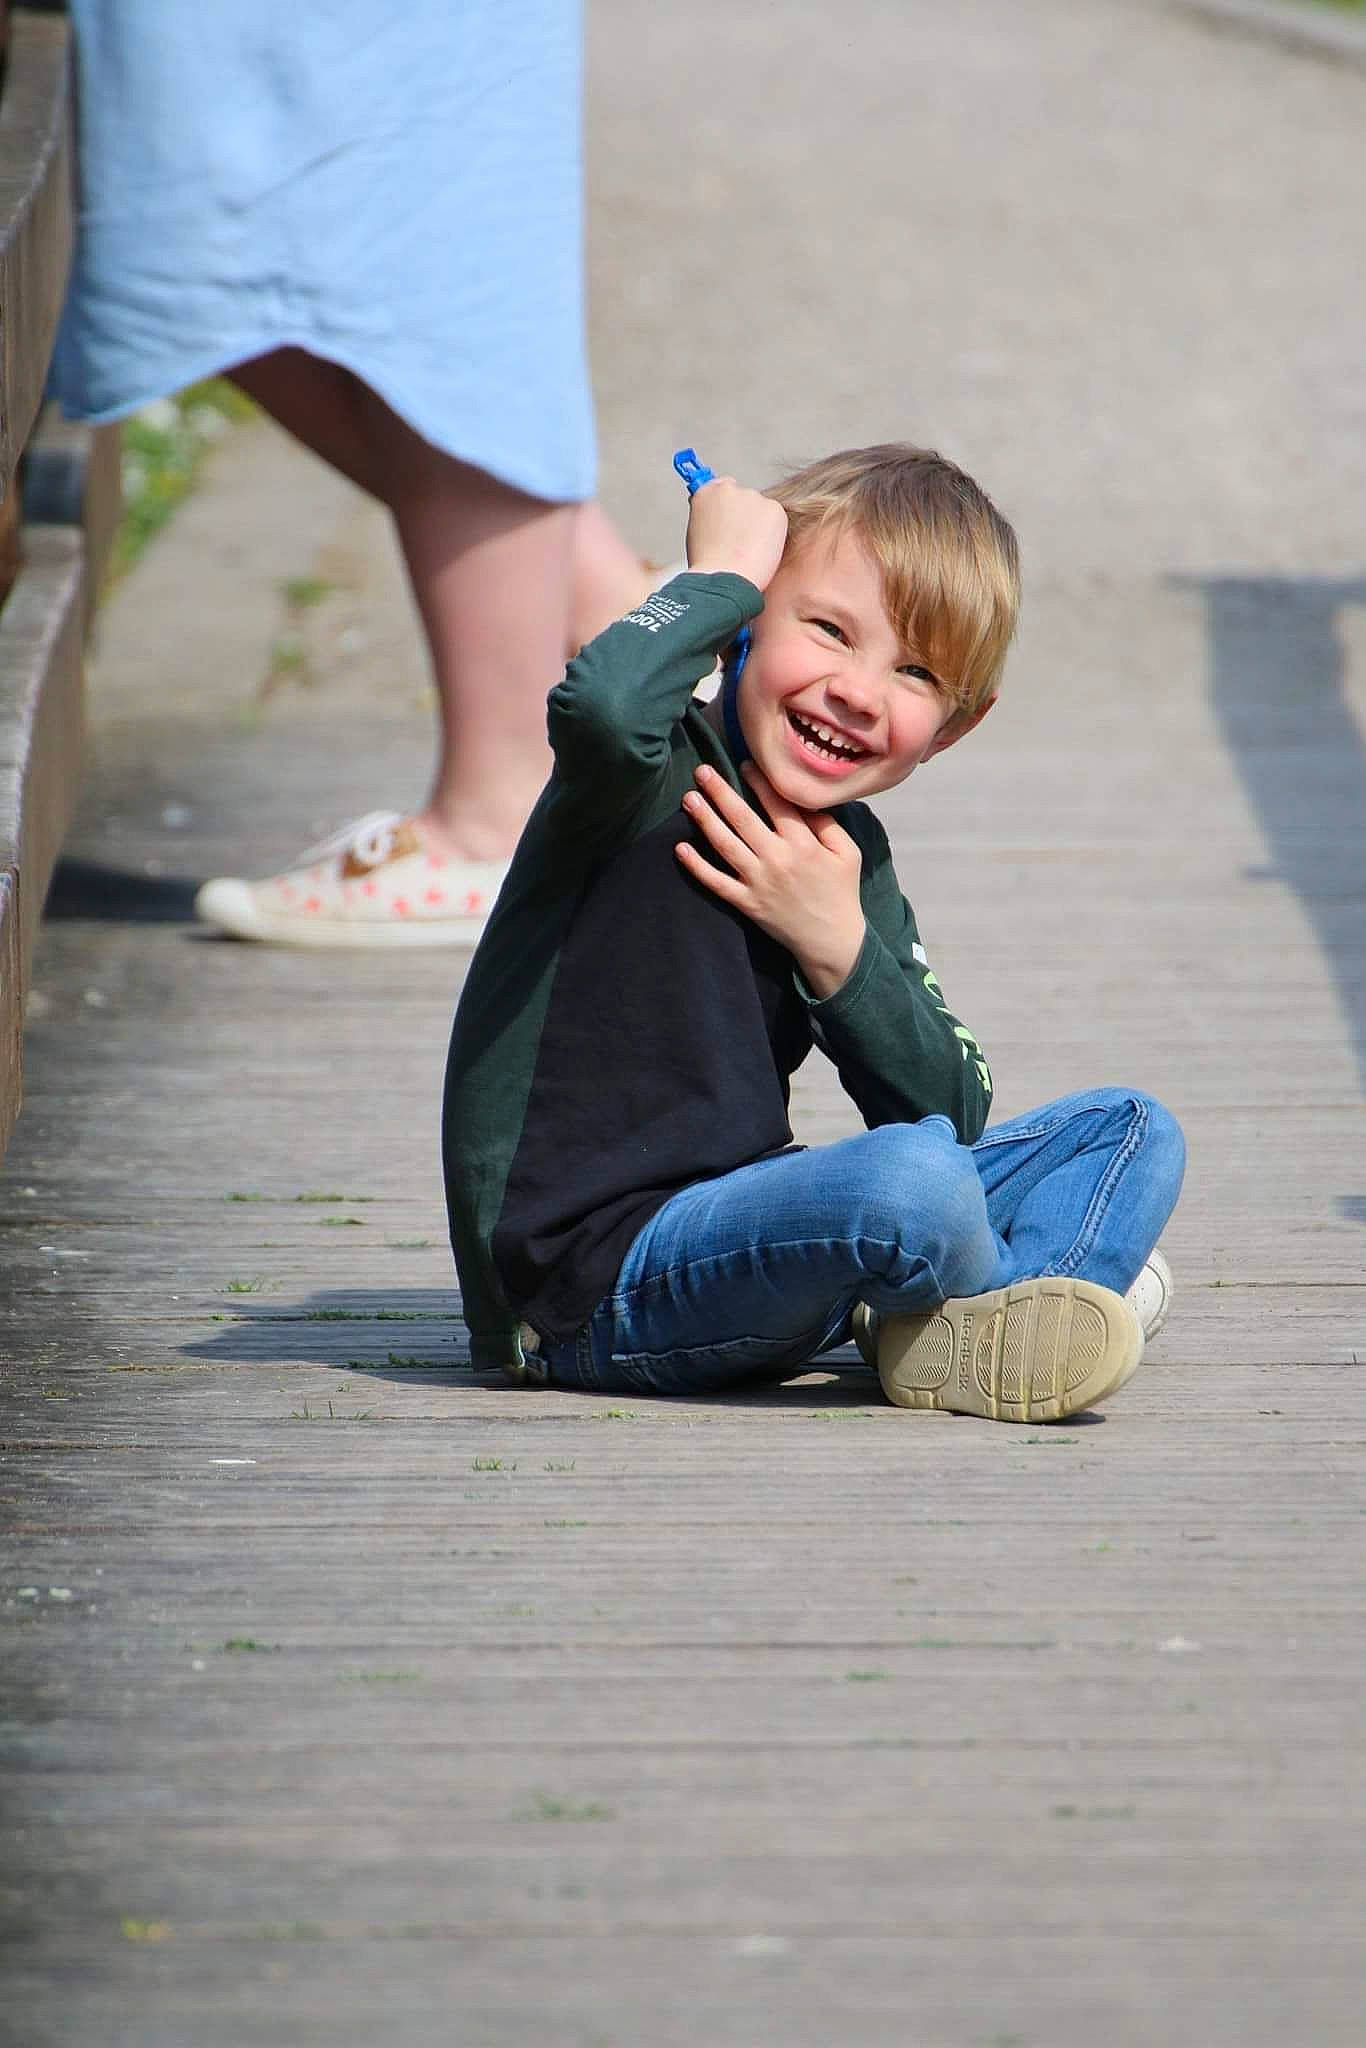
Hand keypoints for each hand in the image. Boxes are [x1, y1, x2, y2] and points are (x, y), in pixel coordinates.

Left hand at [676, 762, 864, 997]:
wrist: (832, 940)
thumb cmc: (841, 892)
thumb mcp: (848, 853)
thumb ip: (828, 824)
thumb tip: (803, 800)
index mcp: (803, 843)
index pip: (776, 802)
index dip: (757, 780)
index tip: (743, 764)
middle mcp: (777, 859)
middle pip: (742, 818)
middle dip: (720, 791)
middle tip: (701, 771)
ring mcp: (758, 882)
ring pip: (725, 845)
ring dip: (705, 819)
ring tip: (688, 798)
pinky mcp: (746, 903)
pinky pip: (716, 882)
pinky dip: (697, 866)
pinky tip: (680, 848)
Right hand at [685, 478, 788, 591]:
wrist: (723, 578)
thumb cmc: (708, 566)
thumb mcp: (697, 533)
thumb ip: (711, 518)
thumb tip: (723, 518)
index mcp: (706, 493)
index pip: (722, 487)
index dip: (729, 506)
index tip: (732, 517)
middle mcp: (728, 488)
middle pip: (745, 499)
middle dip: (746, 517)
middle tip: (740, 544)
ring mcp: (752, 496)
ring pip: (762, 510)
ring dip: (760, 526)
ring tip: (748, 552)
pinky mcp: (773, 508)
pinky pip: (777, 520)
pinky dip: (774, 534)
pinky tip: (760, 551)